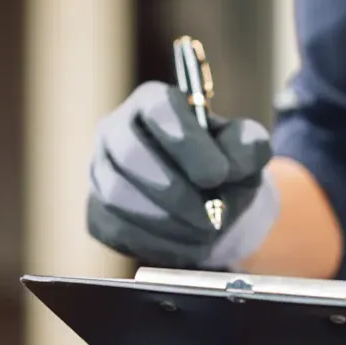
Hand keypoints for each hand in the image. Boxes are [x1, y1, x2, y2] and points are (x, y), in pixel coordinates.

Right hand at [87, 82, 278, 269]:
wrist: (207, 203)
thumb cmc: (224, 166)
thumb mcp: (247, 149)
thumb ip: (248, 147)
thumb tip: (229, 166)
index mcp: (154, 102)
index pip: (158, 109)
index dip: (187, 143)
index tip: (218, 175)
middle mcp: (117, 130)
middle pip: (130, 154)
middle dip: (174, 191)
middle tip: (210, 217)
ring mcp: (101, 171)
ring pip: (119, 196)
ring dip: (167, 221)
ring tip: (204, 231)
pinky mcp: (97, 211)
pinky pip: (116, 228)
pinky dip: (156, 242)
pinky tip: (185, 242)